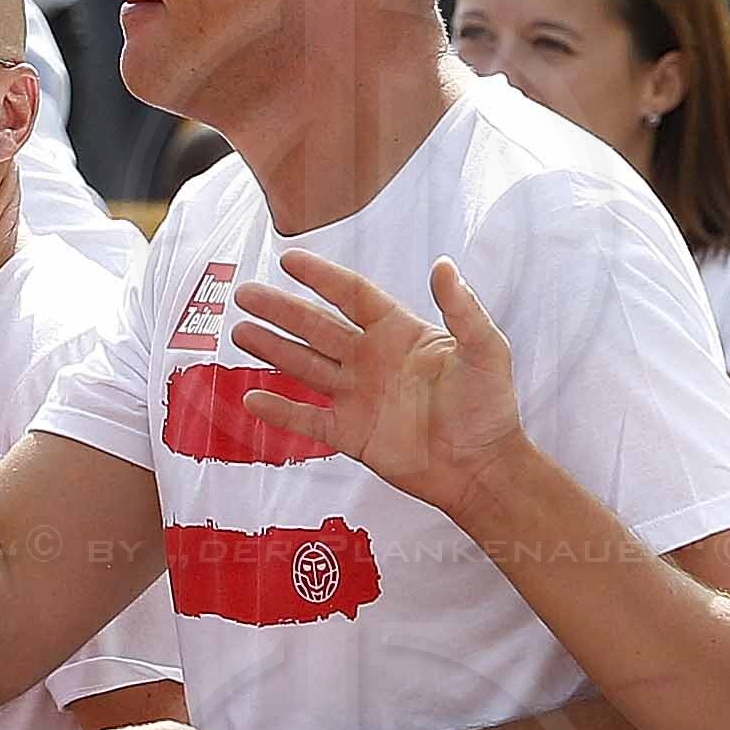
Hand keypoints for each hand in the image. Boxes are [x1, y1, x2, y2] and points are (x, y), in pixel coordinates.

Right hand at [220, 251, 529, 518]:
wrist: (482, 468)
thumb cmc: (490, 408)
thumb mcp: (485, 349)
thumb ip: (463, 309)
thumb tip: (444, 265)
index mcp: (399, 332)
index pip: (352, 295)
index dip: (321, 277)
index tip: (288, 260)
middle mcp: (372, 359)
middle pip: (317, 327)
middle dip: (280, 310)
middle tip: (245, 294)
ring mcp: (358, 396)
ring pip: (305, 366)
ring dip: (272, 349)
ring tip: (240, 332)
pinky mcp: (351, 434)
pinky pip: (307, 419)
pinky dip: (280, 410)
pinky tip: (252, 397)